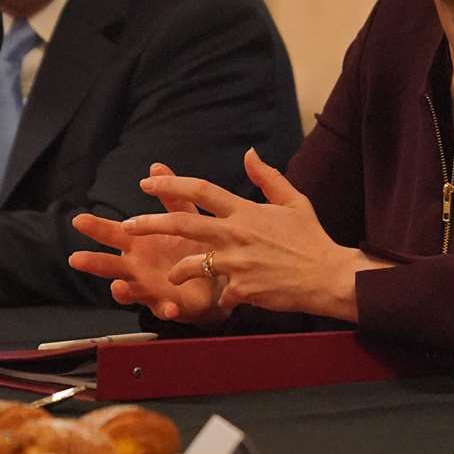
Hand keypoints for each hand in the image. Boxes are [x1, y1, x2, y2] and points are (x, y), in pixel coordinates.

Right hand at [69, 163, 230, 323]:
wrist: (216, 277)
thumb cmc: (191, 247)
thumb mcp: (183, 217)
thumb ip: (170, 196)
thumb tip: (156, 166)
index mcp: (138, 244)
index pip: (112, 233)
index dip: (95, 227)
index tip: (78, 219)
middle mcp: (137, 267)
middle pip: (110, 265)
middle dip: (93, 262)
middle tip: (75, 258)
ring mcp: (150, 288)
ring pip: (130, 291)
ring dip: (122, 291)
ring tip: (117, 287)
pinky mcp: (169, 304)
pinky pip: (164, 309)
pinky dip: (165, 309)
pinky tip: (168, 308)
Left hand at [122, 149, 378, 321]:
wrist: (327, 276)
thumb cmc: (310, 238)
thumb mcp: (293, 201)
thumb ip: (267, 177)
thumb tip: (249, 153)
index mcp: (244, 211)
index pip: (200, 190)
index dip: (170, 184)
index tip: (146, 183)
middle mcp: (235, 234)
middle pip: (183, 223)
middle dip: (149, 223)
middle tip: (126, 225)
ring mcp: (236, 262)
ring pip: (190, 264)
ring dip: (176, 270)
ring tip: (169, 275)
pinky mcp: (241, 288)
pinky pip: (217, 294)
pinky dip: (216, 297)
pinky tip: (220, 300)